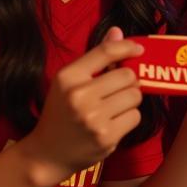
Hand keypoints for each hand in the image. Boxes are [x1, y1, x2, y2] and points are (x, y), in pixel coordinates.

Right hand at [18, 28, 144, 186]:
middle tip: (118, 91)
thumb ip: (96, 57)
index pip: (106, 52)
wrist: (47, 154)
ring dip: (130, 101)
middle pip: (128, 75)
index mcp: (68, 77)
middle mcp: (79, 95)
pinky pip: (135, 117)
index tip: (138, 50)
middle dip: (128, 82)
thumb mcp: (70, 82)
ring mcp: (93, 117)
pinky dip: (129, 119)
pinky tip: (113, 123)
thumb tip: (117, 31)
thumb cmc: (62, 113)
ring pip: (135, 96)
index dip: (127, 47)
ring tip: (114, 108)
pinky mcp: (106, 137)